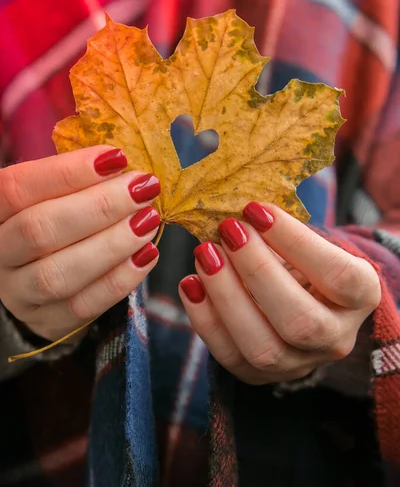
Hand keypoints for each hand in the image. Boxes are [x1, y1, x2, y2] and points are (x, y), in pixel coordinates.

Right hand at [0, 146, 159, 341]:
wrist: (35, 280)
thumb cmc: (51, 221)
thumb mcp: (50, 195)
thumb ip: (76, 180)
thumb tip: (123, 162)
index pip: (17, 187)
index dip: (67, 171)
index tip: (117, 158)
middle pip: (39, 229)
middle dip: (99, 206)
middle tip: (143, 189)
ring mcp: (18, 293)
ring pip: (58, 273)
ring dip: (112, 244)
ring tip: (149, 220)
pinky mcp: (47, 321)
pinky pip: (83, 306)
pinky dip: (120, 279)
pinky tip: (147, 254)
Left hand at [179, 203, 380, 384]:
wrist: (301, 298)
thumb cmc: (303, 259)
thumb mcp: (307, 241)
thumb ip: (279, 230)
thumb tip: (236, 211)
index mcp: (360, 295)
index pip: (336, 274)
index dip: (294, 241)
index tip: (257, 210)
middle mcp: (336, 337)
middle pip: (300, 320)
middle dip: (256, 271)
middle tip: (228, 231)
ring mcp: (298, 363)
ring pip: (263, 348)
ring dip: (226, 296)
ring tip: (204, 254)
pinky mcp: (260, 376)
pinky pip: (229, 357)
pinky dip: (204, 318)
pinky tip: (191, 284)